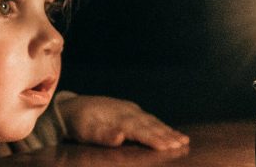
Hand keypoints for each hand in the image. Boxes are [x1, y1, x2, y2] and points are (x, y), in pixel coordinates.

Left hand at [57, 95, 189, 149]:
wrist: (72, 108)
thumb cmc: (78, 123)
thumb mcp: (85, 131)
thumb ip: (102, 135)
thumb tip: (120, 137)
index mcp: (118, 117)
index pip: (139, 130)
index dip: (153, 139)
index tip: (167, 147)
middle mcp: (127, 111)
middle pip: (150, 125)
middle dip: (167, 135)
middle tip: (183, 145)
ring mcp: (131, 110)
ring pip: (153, 121)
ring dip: (168, 131)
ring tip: (183, 140)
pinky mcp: (131, 111)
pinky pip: (150, 119)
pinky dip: (163, 126)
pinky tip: (171, 132)